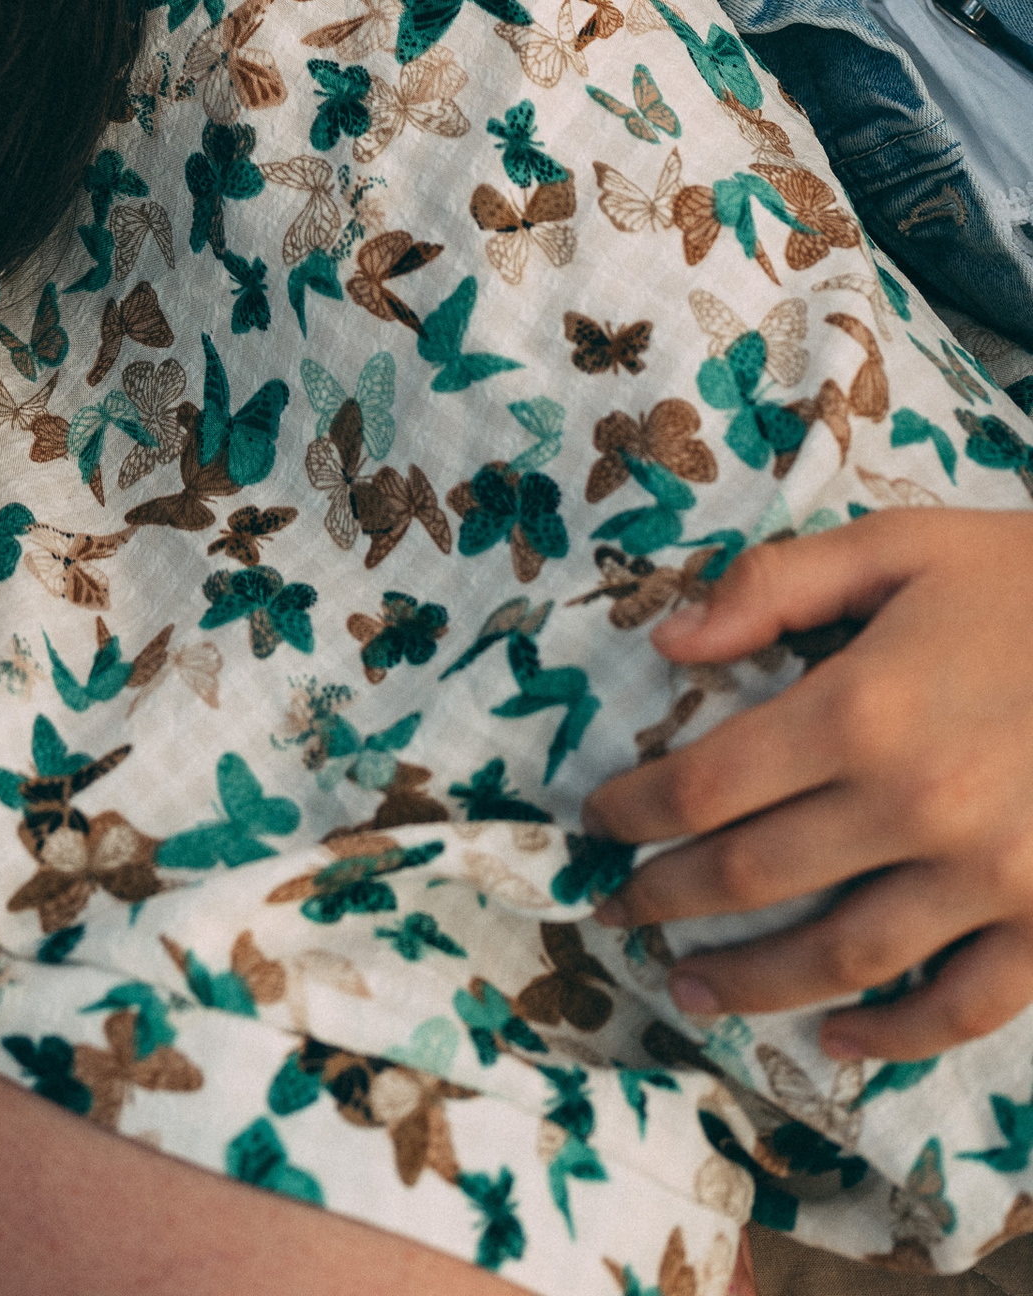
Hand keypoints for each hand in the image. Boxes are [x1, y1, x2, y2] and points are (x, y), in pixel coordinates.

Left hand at [585, 509, 1032, 1051]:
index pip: (707, 784)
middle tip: (616, 910)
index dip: (634, 811)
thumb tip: (668, 639)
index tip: (595, 820)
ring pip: (841, 957)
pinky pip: (962, 1004)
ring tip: (690, 986)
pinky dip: (895, 1036)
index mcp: (863, 708)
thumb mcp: (902, 547)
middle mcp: (915, 807)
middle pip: (753, 877)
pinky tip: (839, 1038)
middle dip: (667, 898)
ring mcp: (990, 880)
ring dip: (753, 982)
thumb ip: (777, 586)